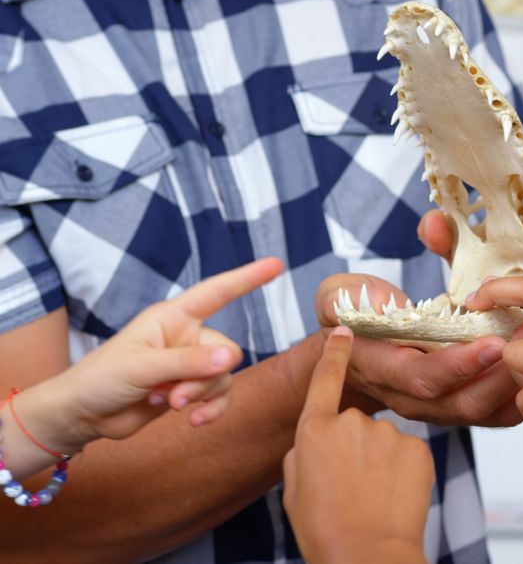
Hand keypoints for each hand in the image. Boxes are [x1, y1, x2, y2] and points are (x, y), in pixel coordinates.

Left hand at [58, 258, 283, 445]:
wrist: (83, 415)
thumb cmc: (101, 378)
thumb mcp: (143, 367)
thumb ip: (189, 362)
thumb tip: (233, 357)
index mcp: (172, 318)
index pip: (216, 292)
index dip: (247, 278)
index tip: (276, 264)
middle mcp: (186, 337)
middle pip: (226, 350)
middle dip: (206, 377)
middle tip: (175, 396)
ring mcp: (189, 365)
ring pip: (223, 377)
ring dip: (201, 395)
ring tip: (170, 405)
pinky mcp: (189, 390)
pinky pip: (219, 397)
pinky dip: (210, 410)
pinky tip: (193, 421)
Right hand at [284, 327, 431, 563]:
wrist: (366, 556)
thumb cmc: (325, 530)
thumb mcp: (295, 490)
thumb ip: (303, 454)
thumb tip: (316, 442)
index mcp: (313, 431)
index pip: (323, 379)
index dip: (334, 354)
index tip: (343, 332)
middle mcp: (350, 423)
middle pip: (354, 424)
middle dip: (354, 448)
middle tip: (350, 486)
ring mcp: (387, 434)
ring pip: (383, 441)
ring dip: (379, 462)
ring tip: (371, 497)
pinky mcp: (417, 448)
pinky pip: (407, 454)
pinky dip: (402, 472)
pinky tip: (392, 497)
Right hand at [315, 275, 522, 426]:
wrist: (358, 358)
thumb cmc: (353, 322)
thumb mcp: (337, 298)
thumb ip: (347, 296)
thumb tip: (377, 297)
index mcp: (385, 371)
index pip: (423, 378)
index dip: (459, 366)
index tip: (493, 344)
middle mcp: (415, 399)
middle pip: (465, 402)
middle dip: (504, 374)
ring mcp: (441, 408)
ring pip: (487, 410)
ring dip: (521, 380)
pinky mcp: (463, 407)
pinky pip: (498, 413)